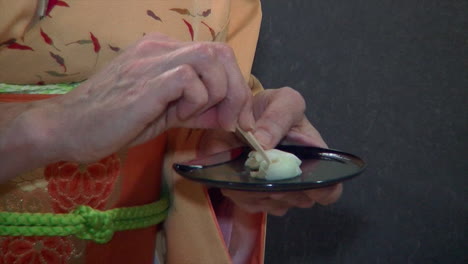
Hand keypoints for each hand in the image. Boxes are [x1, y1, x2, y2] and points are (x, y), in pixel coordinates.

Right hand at [31, 33, 253, 162]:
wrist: (68, 128)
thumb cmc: (112, 122)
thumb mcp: (164, 113)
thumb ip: (196, 108)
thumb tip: (229, 114)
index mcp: (164, 51)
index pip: (216, 54)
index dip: (235, 85)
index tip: (236, 117)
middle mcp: (160, 47)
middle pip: (220, 52)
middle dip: (235, 90)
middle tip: (229, 120)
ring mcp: (152, 60)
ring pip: (210, 60)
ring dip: (215, 95)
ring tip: (192, 116)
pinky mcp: (146, 80)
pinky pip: (189, 80)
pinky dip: (195, 102)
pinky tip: (177, 116)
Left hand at [199, 87, 342, 215]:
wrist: (245, 113)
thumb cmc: (273, 107)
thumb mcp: (283, 100)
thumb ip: (278, 117)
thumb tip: (264, 143)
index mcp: (316, 160)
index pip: (329, 190)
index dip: (321, 192)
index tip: (298, 179)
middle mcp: (299, 181)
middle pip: (298, 201)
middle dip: (280, 187)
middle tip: (263, 168)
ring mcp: (277, 192)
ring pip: (272, 205)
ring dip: (257, 189)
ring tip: (247, 165)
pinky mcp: (253, 195)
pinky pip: (249, 204)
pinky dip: (240, 191)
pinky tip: (237, 173)